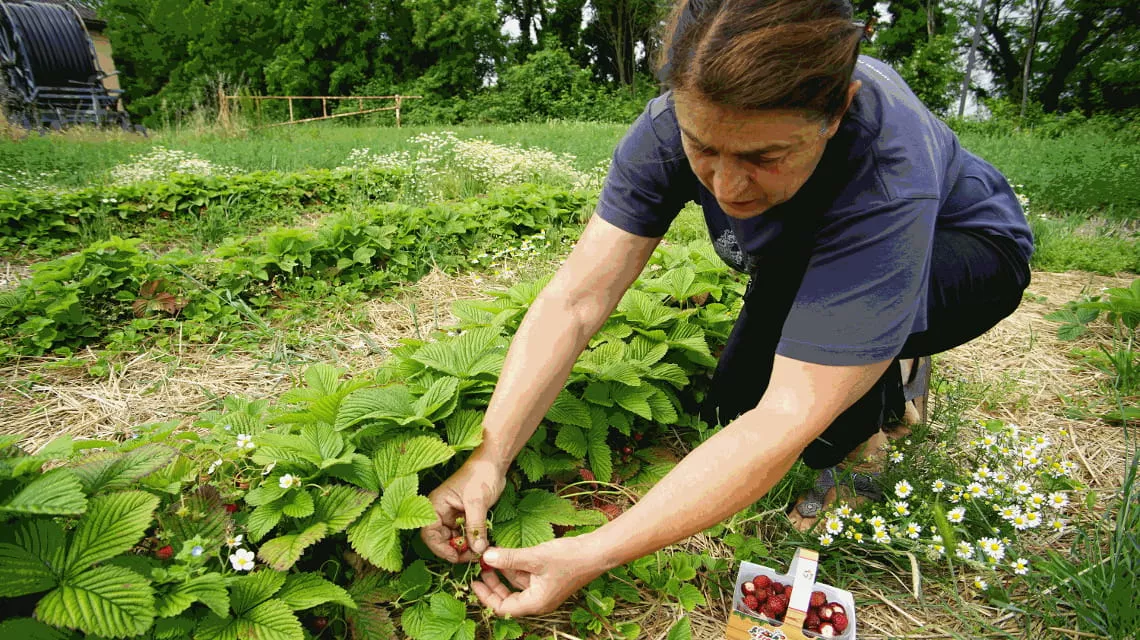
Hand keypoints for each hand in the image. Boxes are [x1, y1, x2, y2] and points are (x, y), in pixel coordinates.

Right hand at [420, 456, 504, 561]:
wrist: (493, 464)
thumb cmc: (481, 476)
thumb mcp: (477, 502)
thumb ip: (475, 526)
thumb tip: (478, 550)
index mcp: (435, 505)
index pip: (429, 533)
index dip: (440, 548)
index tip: (456, 556)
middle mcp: (440, 512)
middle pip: (440, 539)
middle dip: (455, 550)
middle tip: (473, 556)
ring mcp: (452, 515)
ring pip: (453, 539)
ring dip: (465, 548)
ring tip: (480, 551)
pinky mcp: (463, 517)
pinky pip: (463, 534)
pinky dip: (471, 541)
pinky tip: (481, 544)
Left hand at [471, 535, 608, 616]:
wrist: (597, 552)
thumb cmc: (569, 559)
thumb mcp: (534, 557)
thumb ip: (509, 558)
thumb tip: (486, 557)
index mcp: (535, 603)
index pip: (503, 607)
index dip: (487, 596)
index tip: (475, 583)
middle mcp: (539, 600)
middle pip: (508, 598)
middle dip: (493, 584)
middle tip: (479, 569)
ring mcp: (544, 589)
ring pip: (516, 584)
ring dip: (503, 572)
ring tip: (490, 557)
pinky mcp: (548, 578)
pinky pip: (526, 576)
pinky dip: (515, 566)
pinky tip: (507, 554)